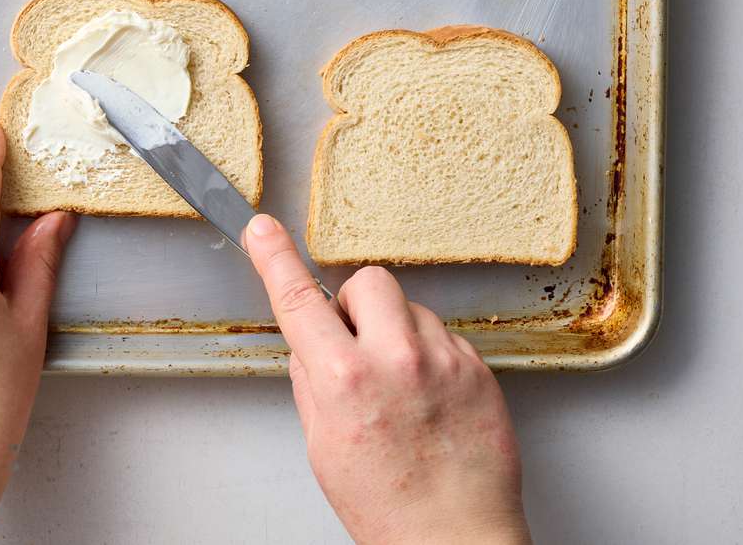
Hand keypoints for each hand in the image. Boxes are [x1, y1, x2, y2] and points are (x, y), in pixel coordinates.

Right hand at [244, 213, 528, 544]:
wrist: (456, 539)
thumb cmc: (389, 508)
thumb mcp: (324, 446)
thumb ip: (313, 382)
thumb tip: (310, 343)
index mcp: (345, 380)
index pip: (299, 301)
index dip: (275, 258)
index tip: (264, 230)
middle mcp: (396, 359)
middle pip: (368, 281)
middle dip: (356, 304)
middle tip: (357, 344)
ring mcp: (444, 359)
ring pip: (411, 307)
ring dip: (398, 332)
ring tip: (402, 387)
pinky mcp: (478, 367)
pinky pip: (445, 335)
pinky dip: (432, 355)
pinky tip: (430, 398)